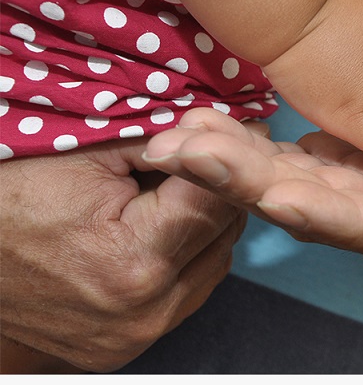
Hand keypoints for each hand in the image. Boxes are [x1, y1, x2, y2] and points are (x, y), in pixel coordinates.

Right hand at [0, 139, 246, 372]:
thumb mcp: (88, 154)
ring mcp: (135, 336)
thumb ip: (164, 143)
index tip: (225, 133)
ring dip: (206, 224)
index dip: (221, 157)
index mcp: (135, 261)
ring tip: (176, 192)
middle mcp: (144, 311)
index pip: (216, 198)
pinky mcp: (125, 347)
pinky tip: (163, 229)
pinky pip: (189, 290)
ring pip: (215, 262)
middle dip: (217, 188)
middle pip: (223, 232)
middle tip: (203, 156)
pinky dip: (188, 257)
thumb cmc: (14, 198)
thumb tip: (219, 132)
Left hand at [142, 70, 362, 259]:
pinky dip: (241, 146)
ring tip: (172, 140)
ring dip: (228, 165)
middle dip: (248, 187)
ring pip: (285, 184)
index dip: (334, 215)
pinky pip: (282, 158)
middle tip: (185, 157)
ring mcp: (355, 187)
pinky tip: (197, 126)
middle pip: (312, 209)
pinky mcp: (335, 161)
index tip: (279, 195)